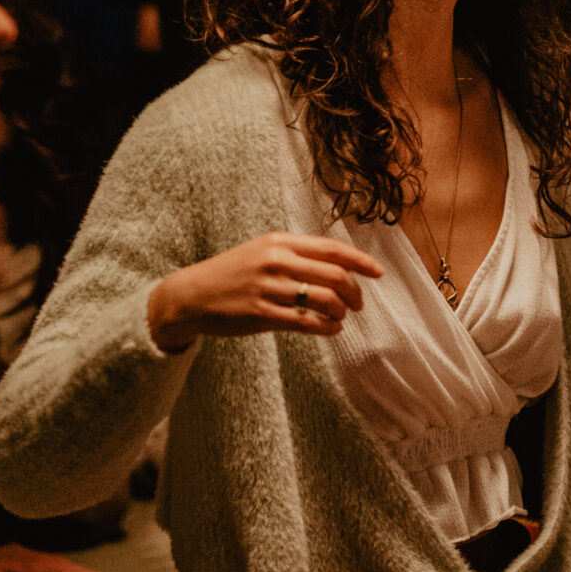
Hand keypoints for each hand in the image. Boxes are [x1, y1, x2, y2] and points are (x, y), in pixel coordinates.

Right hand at [148, 234, 383, 353]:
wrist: (192, 294)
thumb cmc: (232, 273)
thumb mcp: (262, 251)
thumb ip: (296, 254)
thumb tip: (338, 265)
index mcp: (279, 242)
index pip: (331, 249)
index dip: (360, 261)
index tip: (378, 273)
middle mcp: (276, 261)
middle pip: (334, 276)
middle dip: (354, 292)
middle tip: (358, 303)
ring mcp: (268, 288)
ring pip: (324, 300)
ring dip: (341, 312)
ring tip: (340, 317)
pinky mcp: (261, 314)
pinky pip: (306, 322)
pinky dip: (326, 327)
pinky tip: (331, 329)